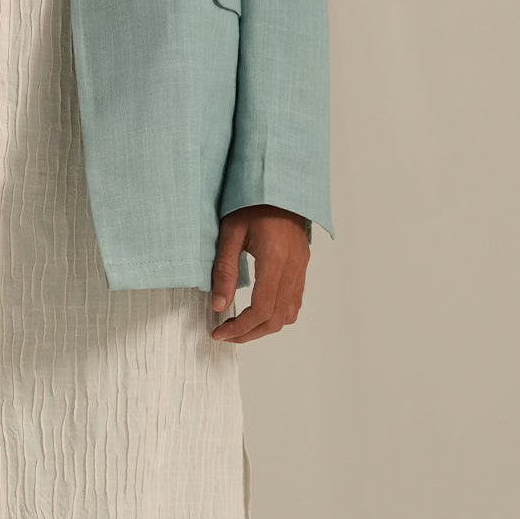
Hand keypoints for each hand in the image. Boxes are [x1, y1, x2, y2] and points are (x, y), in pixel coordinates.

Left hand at [209, 205, 309, 342]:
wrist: (280, 183)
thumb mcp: (230, 232)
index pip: (262, 308)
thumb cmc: (252, 202)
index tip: (219, 332)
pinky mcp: (302, 265)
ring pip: (289, 314)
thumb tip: (217, 306)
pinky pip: (294, 301)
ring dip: (264, 327)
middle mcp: (294, 267)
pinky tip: (256, 311)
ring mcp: (301, 267)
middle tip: (225, 334)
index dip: (240, 328)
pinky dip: (276, 314)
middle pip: (277, 318)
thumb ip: (224, 270)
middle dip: (250, 333)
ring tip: (239, 327)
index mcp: (276, 258)